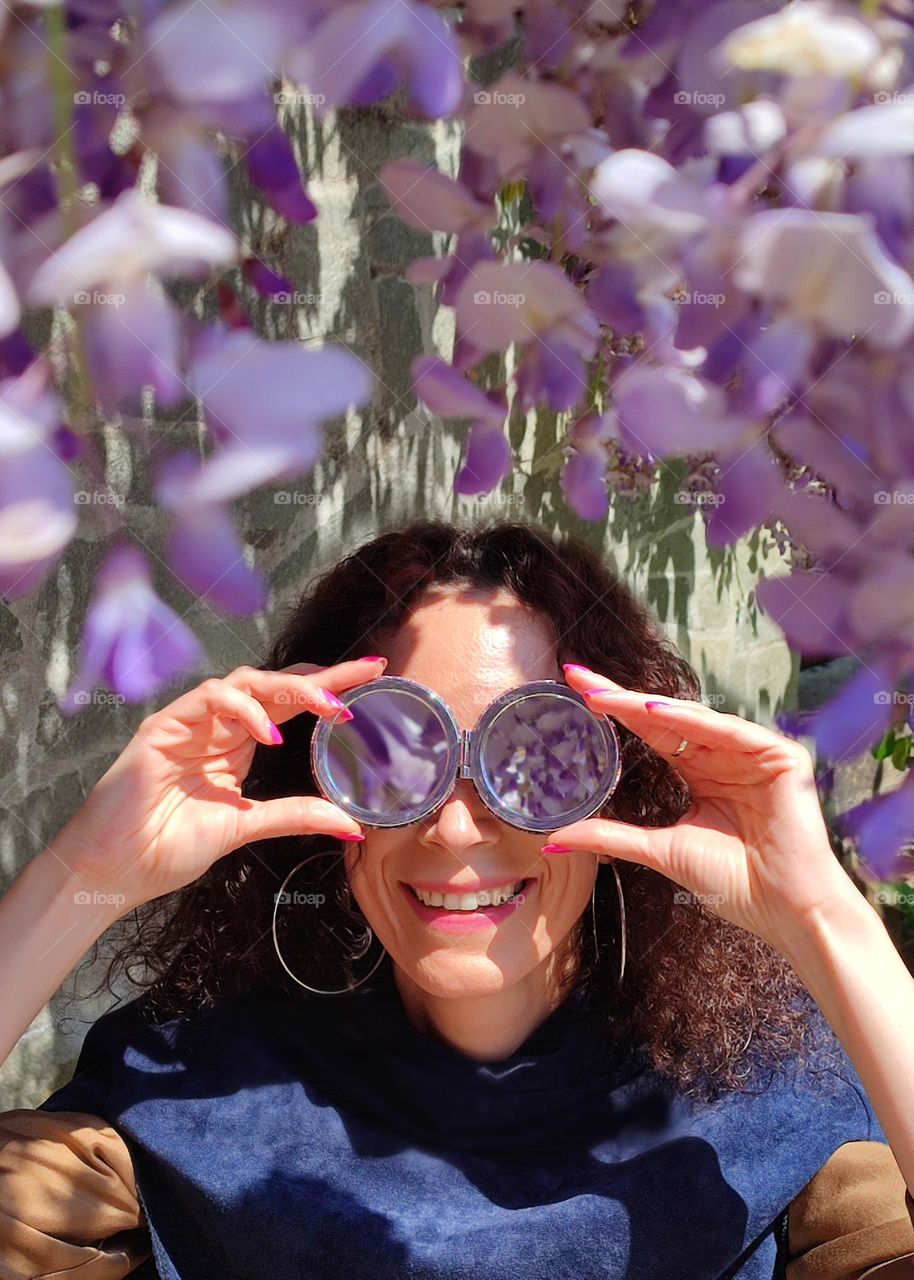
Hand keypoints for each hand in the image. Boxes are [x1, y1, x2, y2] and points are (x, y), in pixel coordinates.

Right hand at [50, 659, 385, 910]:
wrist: (111, 870)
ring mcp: (191, 722)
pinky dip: (243, 709)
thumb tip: (351, 825)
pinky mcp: (163, 727)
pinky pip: (208, 698)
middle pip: (278, 684)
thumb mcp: (245, 827)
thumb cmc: (167, 847)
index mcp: (239, 743)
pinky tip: (270, 734)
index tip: (373, 679)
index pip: (291, 704)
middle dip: (325, 675)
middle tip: (369, 670)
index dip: (330, 689)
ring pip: (247, 681)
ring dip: (292, 687)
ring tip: (330, 705)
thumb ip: (294, 815)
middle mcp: (219, 725)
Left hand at [550, 664, 861, 956]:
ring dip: (646, 707)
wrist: (783, 910)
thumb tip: (554, 840)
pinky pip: (731, 732)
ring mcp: (753, 753)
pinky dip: (695, 721)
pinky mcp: (781, 757)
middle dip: (620, 697)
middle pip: (665, 718)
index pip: (650, 732)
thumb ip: (610, 837)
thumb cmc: (733, 883)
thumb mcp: (659, 849)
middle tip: (578, 678)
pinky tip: (659, 713)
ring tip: (605, 697)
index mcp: (700, 771)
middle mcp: (724, 755)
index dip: (614, 711)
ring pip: (692, 720)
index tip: (575, 691)